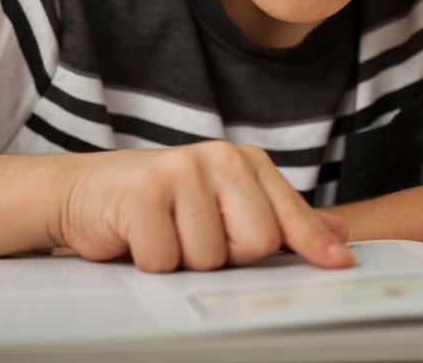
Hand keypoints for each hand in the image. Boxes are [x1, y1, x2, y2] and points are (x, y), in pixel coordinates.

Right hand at [57, 141, 353, 271]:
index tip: (338, 264)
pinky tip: (138, 237)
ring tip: (164, 234)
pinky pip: (166, 260)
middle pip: (257, 241)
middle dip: (227, 256)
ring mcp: (180, 170)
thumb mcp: (222, 205)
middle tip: (194, 237)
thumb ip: (278, 217)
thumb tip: (338, 232)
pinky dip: (150, 262)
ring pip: (209, 258)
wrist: (84, 192)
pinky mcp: (142, 192)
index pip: (287, 212)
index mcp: (242, 161)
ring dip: (183, 260)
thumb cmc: (158, 203)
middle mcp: (217, 157)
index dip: (313, 243)